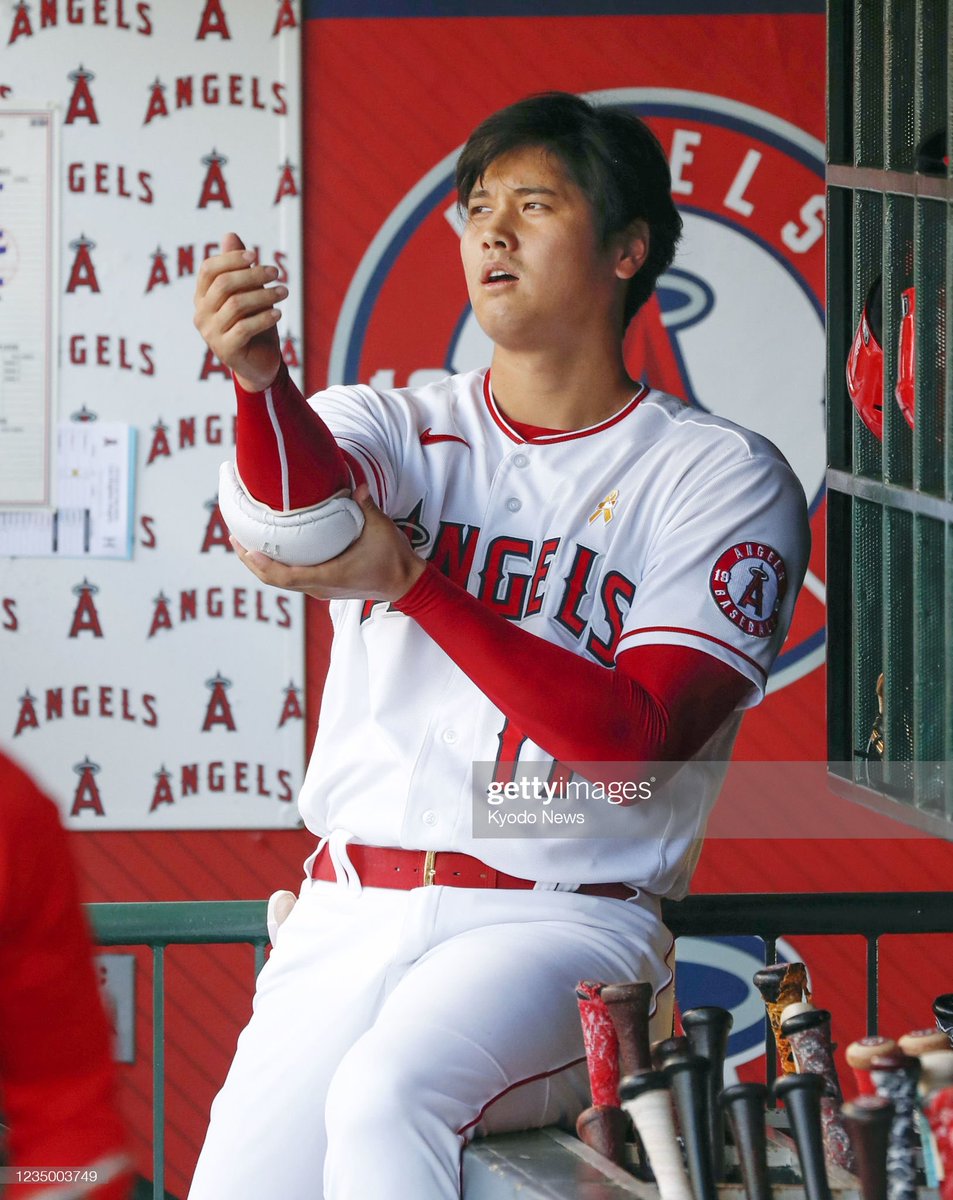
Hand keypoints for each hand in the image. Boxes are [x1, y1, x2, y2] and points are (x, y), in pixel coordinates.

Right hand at [193, 232, 284, 391]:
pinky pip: (244, 328)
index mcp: (202, 297)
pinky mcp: (226, 350)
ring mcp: (211, 334)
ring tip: (283, 292)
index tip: (255, 256)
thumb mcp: (248, 294)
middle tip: (276, 272)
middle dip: (253, 275)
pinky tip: (278, 313)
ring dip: (264, 295)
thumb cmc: (254, 325)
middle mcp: (201, 314)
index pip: (209, 269)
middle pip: (224, 284)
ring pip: (236, 305)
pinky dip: (264, 318)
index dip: (231, 259)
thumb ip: (238, 268)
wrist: (259, 365)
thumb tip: (230, 235)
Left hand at [229, 485, 427, 601]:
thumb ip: (366, 506)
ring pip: (280, 581)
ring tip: (244, 541)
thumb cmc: (393, 559)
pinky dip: (274, 565)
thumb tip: (356, 484)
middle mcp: (319, 587)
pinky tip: (269, 548)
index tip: (245, 547)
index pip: (285, 576)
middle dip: (250, 560)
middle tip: (233, 536)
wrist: (405, 583)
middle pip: (273, 580)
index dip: (261, 563)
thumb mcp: (381, 529)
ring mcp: (320, 589)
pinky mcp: (322, 586)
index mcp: (329, 577)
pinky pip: (290, 578)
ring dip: (260, 564)